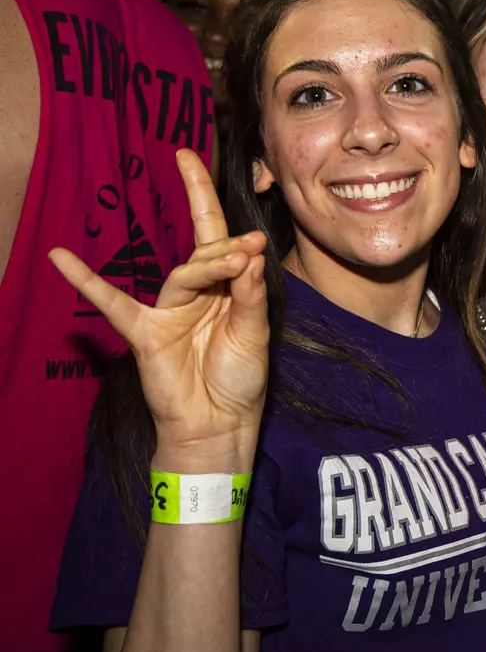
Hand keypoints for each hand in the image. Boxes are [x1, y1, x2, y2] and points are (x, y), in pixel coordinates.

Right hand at [49, 150, 268, 466]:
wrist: (222, 423)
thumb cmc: (240, 378)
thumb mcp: (255, 333)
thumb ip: (251, 295)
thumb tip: (250, 254)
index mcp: (226, 290)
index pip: (221, 244)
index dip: (230, 229)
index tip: (258, 235)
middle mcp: (197, 295)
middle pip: (202, 252)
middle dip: (224, 246)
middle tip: (250, 246)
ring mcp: (170, 312)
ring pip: (183, 276)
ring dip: (208, 266)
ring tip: (233, 262)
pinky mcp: (146, 333)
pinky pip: (114, 304)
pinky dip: (87, 282)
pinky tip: (61, 257)